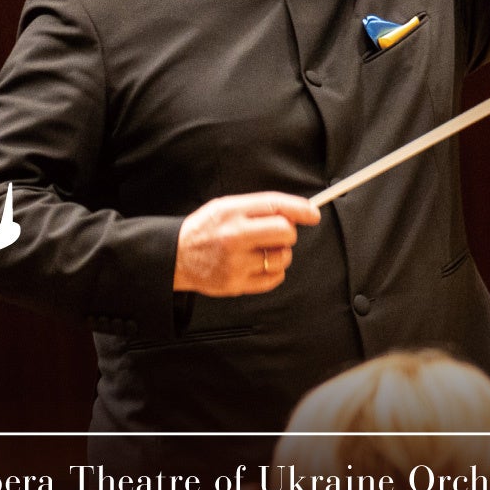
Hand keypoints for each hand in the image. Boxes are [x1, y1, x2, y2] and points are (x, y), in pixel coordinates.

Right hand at [174, 192, 319, 295]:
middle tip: (276, 233)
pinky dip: (274, 271)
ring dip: (280, 253)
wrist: (176, 256)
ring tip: (263, 250)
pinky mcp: (237, 284)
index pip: (276, 205)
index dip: (300, 209)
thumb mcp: (226, 207)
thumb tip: (295, 213)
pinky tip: (259, 264)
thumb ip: (258, 207)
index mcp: (232, 212)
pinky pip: (275, 278)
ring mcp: (236, 263)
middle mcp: (234, 237)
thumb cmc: (204, 229)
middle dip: (287, 232)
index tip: (313, 213)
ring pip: (282, 257)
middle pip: (285, 232)